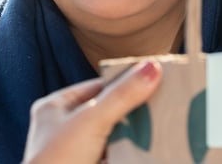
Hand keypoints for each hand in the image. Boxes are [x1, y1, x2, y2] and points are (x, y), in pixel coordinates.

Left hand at [23, 60, 162, 163]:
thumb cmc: (59, 160)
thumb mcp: (92, 121)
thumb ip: (122, 96)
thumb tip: (152, 67)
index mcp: (54, 108)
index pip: (97, 87)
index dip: (125, 83)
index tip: (156, 79)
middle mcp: (63, 129)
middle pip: (108, 112)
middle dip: (134, 111)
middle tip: (166, 104)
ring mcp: (76, 153)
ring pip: (114, 136)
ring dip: (137, 134)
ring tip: (166, 125)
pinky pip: (116, 156)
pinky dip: (132, 153)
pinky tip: (154, 148)